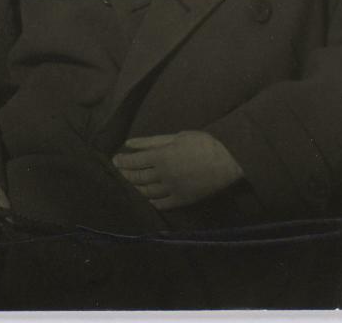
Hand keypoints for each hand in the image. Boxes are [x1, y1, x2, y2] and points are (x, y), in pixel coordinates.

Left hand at [113, 131, 242, 210]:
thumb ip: (151, 141)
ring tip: (127, 184)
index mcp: (161, 157)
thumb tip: (129, 143)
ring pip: (146, 192)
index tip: (114, 160)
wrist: (226, 161)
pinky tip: (144, 198)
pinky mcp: (181, 201)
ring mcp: (171, 190)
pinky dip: (149, 201)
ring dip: (134, 188)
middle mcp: (162, 176)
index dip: (122, 161)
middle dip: (125, 174)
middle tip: (117, 171)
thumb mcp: (175, 136)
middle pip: (138, 177)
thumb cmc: (202, 143)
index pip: (134, 161)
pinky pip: (160, 204)